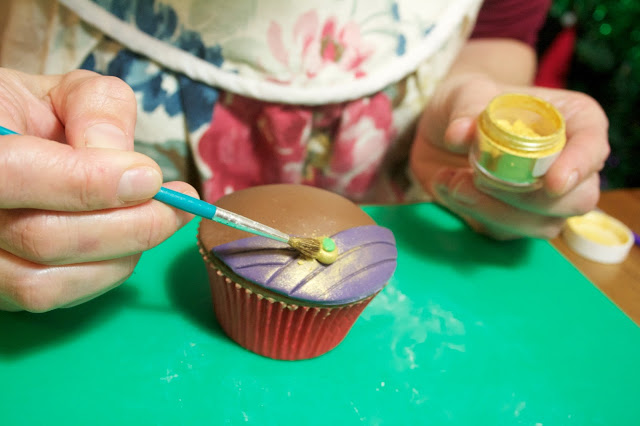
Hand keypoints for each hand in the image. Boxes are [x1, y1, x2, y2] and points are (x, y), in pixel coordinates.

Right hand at [0, 68, 196, 311]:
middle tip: (179, 204)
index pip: (16, 173)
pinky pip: (57, 296)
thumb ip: (98, 111)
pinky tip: (128, 241)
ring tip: (159, 219)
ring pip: (48, 281)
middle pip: (43, 238)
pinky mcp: (0, 290)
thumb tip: (133, 170)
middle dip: (128, 224)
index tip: (150, 177)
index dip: (89, 182)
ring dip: (122, 252)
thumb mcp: (65, 93)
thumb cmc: (34, 118)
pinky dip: (106, 271)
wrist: (4, 145)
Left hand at [410, 73, 609, 239]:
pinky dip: (471, 213)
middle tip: (478, 178)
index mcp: (573, 123)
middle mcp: (568, 165)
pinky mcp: (514, 220)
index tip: (553, 182)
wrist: (442, 129)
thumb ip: (467, 108)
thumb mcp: (466, 92)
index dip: (579, 166)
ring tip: (452, 180)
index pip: (593, 146)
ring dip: (492, 210)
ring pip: (541, 225)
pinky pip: (503, 232)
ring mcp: (545, 199)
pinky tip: (447, 185)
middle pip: (576, 200)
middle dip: (526, 197)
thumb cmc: (469, 101)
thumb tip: (459, 133)